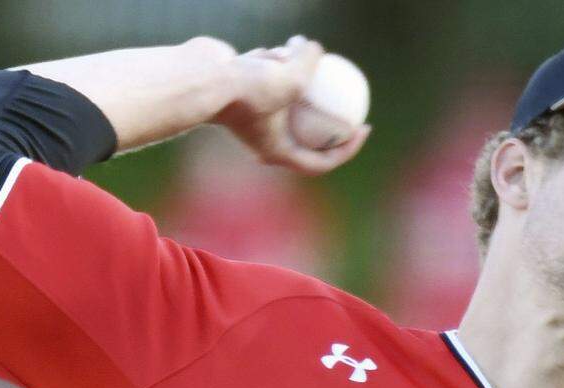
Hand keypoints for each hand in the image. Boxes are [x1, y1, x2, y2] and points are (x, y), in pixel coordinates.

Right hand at [214, 35, 370, 174]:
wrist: (200, 79)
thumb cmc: (246, 89)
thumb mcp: (293, 78)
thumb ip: (311, 63)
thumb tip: (318, 49)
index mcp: (277, 152)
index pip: (320, 161)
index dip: (347, 149)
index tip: (362, 127)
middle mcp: (264, 137)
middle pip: (307, 130)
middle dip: (326, 111)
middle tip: (347, 96)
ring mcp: (253, 115)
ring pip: (287, 98)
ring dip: (297, 76)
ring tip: (302, 56)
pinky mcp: (243, 94)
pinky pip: (268, 80)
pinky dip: (275, 67)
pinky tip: (277, 49)